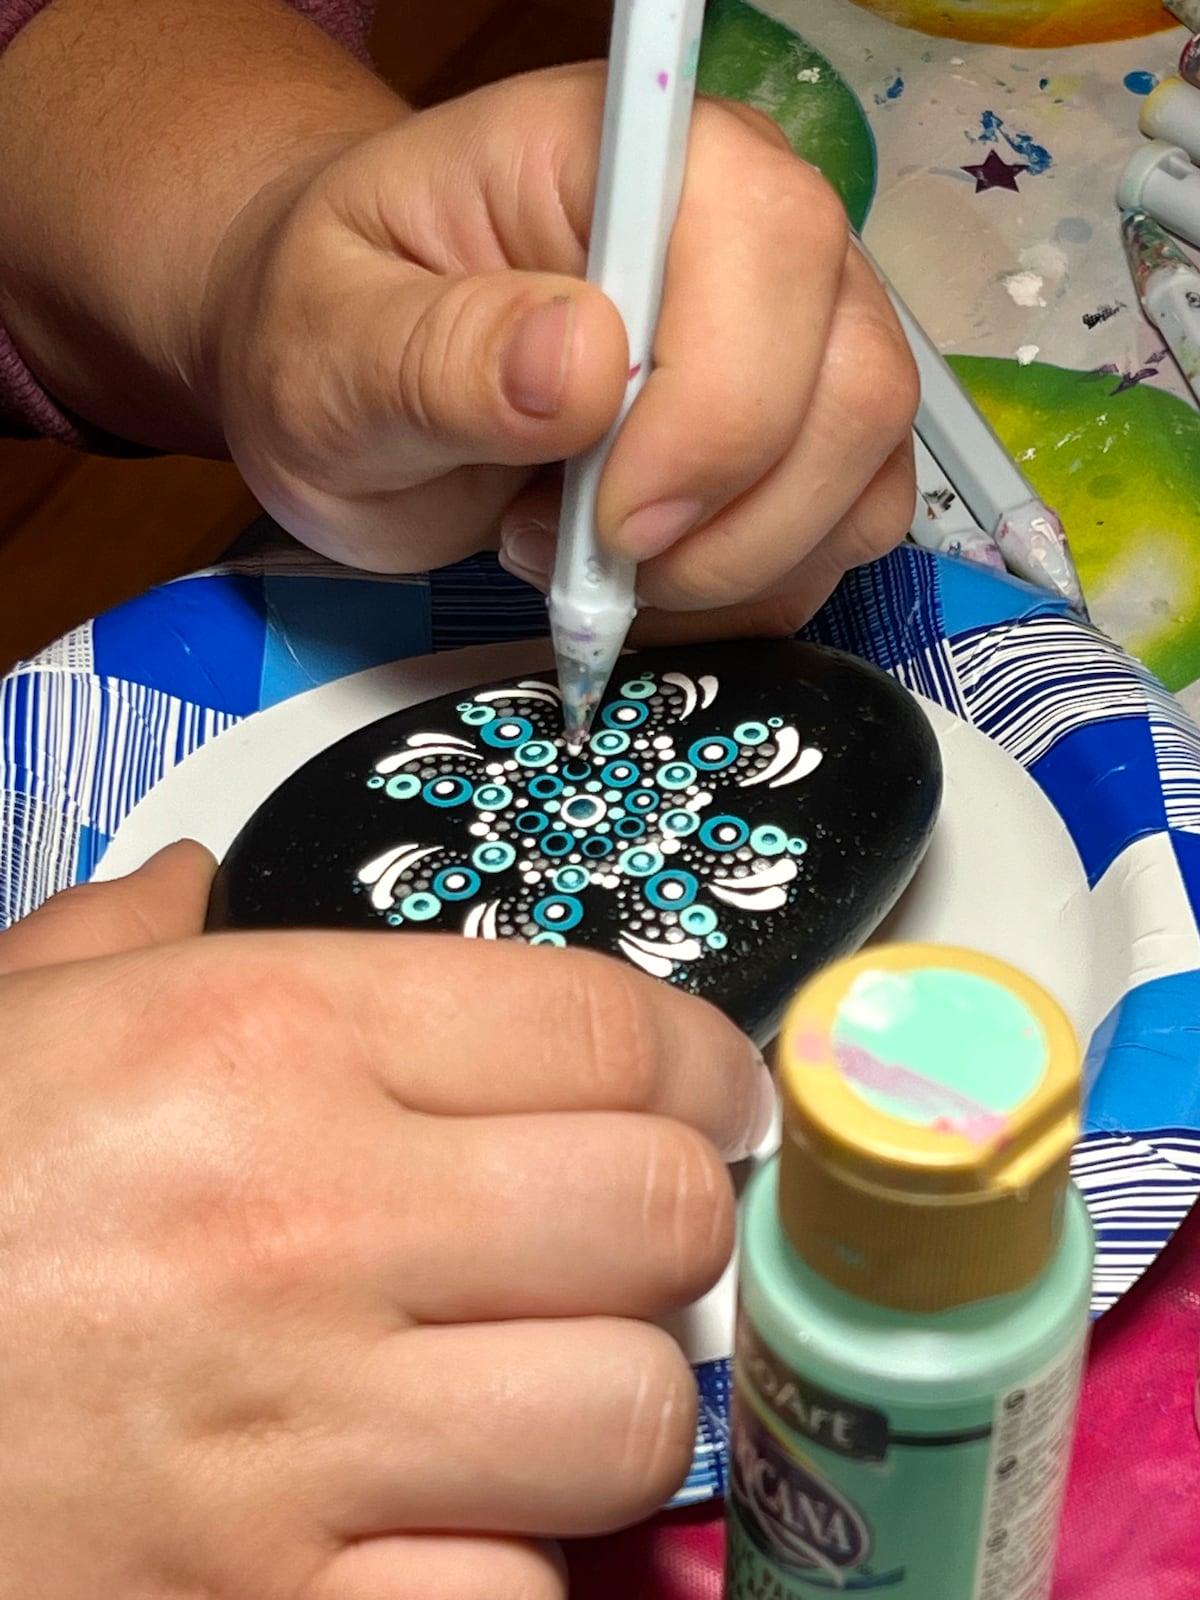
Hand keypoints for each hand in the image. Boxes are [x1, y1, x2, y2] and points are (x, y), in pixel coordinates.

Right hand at [0, 845, 771, 1599]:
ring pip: (620, 1415)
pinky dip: (508, 1573)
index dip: (704, 1066)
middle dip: (684, 1223)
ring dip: (614, 1401)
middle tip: (639, 1235)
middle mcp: (307, 1220)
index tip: (714, 1101)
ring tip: (546, 1381)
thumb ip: (129, 928)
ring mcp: (291, 1440)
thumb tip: (201, 879)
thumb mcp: (8, 1020)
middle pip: (657, 1213)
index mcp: (269, 1033)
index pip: (608, 1027)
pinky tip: (444, 1529)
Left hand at [208, 65, 917, 634]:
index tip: (611, 521)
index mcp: (624, 150)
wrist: (353, 372)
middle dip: (730, 519)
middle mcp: (743, 225)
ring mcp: (787, 332)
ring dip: (738, 564)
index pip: (770, 241)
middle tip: (586, 554)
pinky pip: (845, 529)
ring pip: (865, 470)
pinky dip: (753, 587)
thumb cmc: (336, 334)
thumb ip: (438, 354)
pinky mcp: (796, 431)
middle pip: (855, 378)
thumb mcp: (328, 351)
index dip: (720, 407)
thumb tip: (579, 363)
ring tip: (595, 558)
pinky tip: (648, 578)